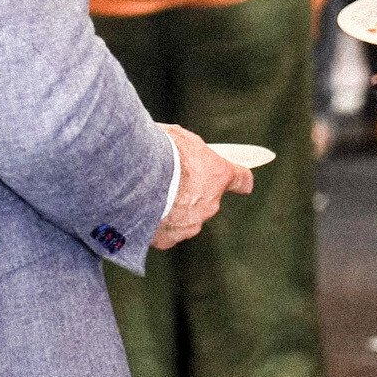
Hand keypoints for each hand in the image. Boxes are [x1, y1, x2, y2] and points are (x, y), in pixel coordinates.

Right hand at [152, 125, 252, 248]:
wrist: (135, 177)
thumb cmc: (159, 151)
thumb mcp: (179, 137)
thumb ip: (188, 152)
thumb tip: (181, 152)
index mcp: (218, 175)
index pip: (241, 180)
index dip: (239, 180)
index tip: (241, 182)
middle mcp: (210, 204)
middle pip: (207, 199)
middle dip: (192, 192)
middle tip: (169, 180)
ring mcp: (190, 224)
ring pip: (186, 218)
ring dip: (174, 209)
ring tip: (150, 196)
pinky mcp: (168, 238)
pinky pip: (165, 231)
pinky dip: (156, 223)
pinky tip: (141, 210)